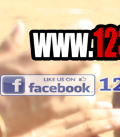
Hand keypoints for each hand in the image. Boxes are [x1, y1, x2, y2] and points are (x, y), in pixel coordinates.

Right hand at [0, 21, 95, 136]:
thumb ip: (11, 43)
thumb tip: (19, 24)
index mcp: (33, 57)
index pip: (66, 37)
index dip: (80, 29)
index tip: (86, 26)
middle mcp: (46, 72)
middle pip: (83, 57)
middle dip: (90, 52)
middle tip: (91, 53)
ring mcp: (52, 92)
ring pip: (86, 78)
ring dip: (91, 74)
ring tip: (92, 72)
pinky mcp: (55, 112)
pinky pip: (83, 101)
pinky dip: (87, 96)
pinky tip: (87, 94)